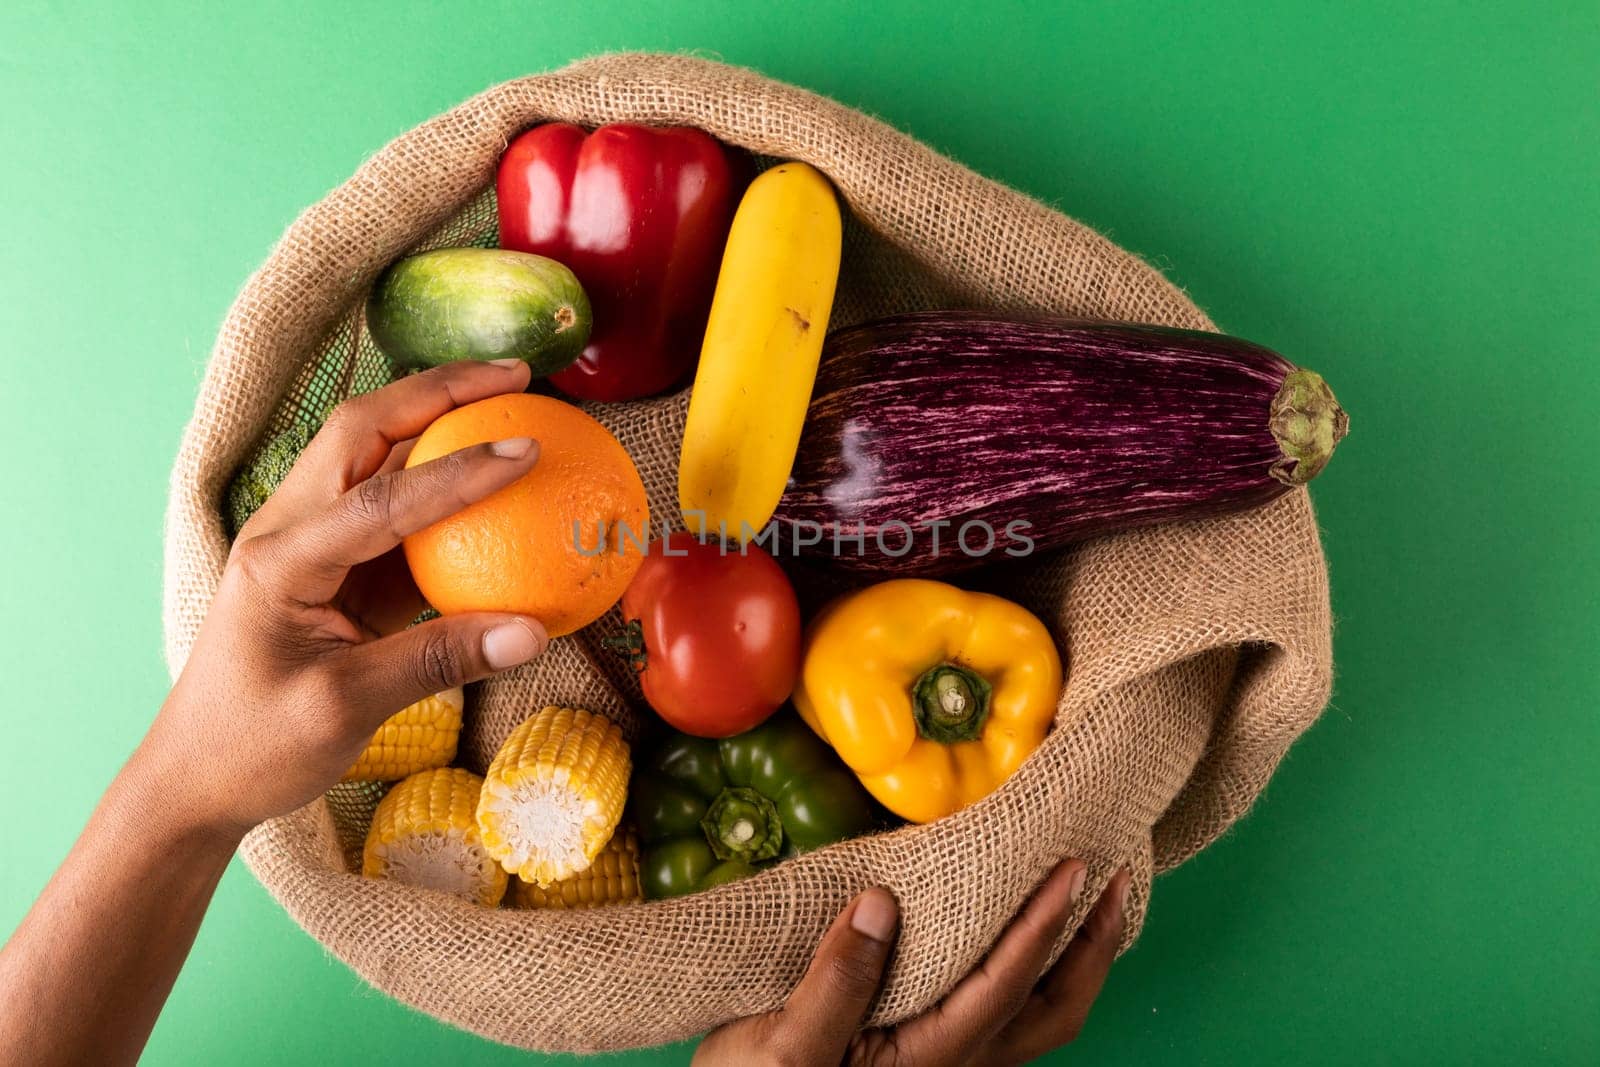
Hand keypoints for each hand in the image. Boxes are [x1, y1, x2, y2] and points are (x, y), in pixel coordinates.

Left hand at [135, 359, 549, 841]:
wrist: (195, 778)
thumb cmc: (254, 746)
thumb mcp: (346, 708)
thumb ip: (437, 661)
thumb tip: (534, 632)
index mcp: (281, 560)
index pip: (382, 498)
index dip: (460, 470)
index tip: (528, 447)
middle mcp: (289, 531)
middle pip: (365, 429)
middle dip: (440, 391)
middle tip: (516, 377)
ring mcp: (311, 544)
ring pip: (375, 455)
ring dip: (439, 420)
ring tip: (510, 402)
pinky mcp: (336, 568)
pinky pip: (395, 510)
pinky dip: (444, 486)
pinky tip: (497, 486)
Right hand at [695, 862, 1130, 1066]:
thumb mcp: (783, 1046)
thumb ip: (837, 983)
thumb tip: (881, 903)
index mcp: (926, 1057)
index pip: (1005, 986)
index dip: (1044, 926)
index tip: (1073, 869)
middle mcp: (953, 1064)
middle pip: (1053, 1014)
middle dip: (1093, 948)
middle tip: (1118, 879)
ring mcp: (946, 1061)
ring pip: (1039, 1018)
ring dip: (1075, 959)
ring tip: (1092, 898)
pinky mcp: (928, 1052)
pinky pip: (1010, 1010)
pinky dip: (1038, 967)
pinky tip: (1024, 930)